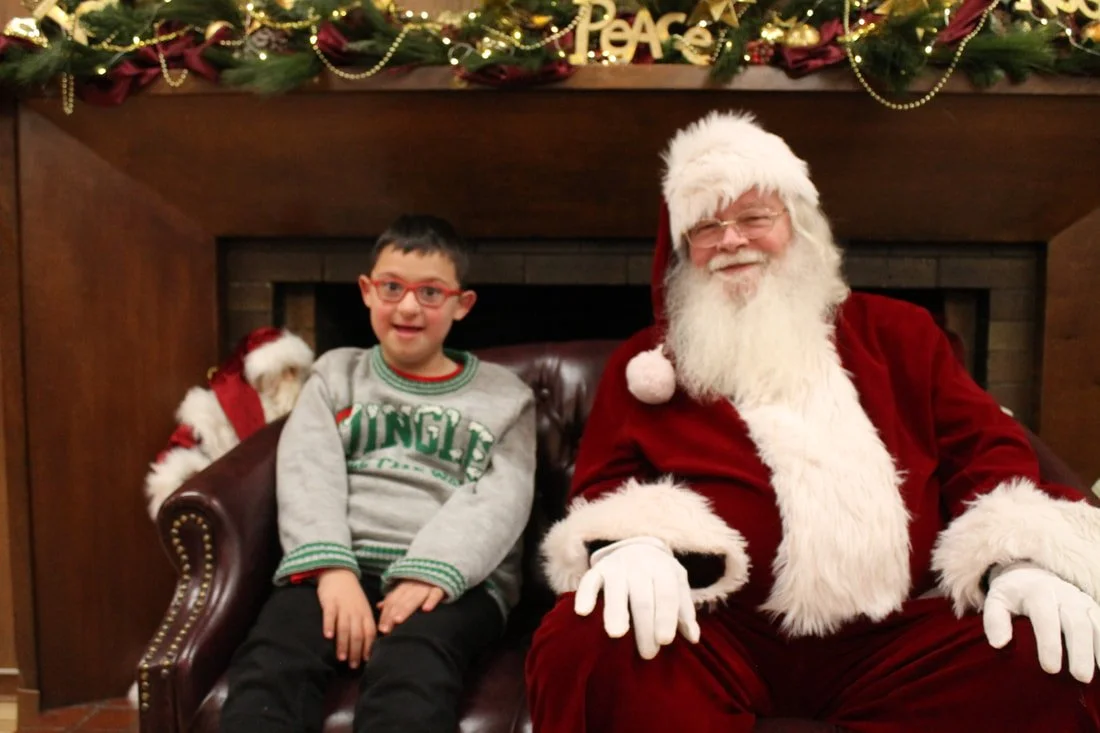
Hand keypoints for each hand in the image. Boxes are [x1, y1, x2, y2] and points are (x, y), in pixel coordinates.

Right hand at [317, 568, 375, 668]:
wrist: (339, 573)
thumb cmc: (351, 595)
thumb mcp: (362, 608)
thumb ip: (364, 623)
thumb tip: (367, 645)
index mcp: (365, 613)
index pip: (369, 632)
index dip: (367, 647)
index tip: (364, 661)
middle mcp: (355, 611)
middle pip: (357, 634)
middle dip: (355, 651)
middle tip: (352, 666)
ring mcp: (343, 607)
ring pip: (344, 627)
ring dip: (343, 644)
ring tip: (341, 658)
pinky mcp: (330, 602)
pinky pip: (330, 615)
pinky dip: (329, 626)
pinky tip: (327, 637)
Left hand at [378, 580, 445, 633]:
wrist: (443, 563)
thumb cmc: (422, 581)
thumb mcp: (407, 586)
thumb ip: (394, 597)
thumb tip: (379, 606)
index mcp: (404, 586)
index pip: (392, 601)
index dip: (385, 615)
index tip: (381, 629)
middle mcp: (413, 585)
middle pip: (400, 601)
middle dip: (391, 615)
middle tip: (385, 630)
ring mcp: (427, 585)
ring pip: (414, 598)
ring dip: (406, 609)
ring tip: (398, 620)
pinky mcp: (441, 586)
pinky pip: (436, 593)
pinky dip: (431, 600)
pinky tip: (426, 609)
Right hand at [574, 536, 699, 659]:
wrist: (637, 547)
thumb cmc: (660, 576)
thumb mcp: (677, 585)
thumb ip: (684, 611)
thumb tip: (693, 638)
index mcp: (663, 569)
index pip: (666, 594)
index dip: (665, 617)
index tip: (664, 641)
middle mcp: (639, 565)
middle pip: (642, 598)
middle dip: (644, 627)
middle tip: (647, 653)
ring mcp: (616, 566)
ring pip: (616, 590)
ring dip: (615, 612)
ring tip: (616, 634)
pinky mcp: (597, 569)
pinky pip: (589, 581)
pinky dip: (585, 595)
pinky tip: (582, 612)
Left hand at [984, 562, 1099, 682]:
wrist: (1030, 573)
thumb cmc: (1012, 594)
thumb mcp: (996, 601)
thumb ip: (994, 620)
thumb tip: (999, 644)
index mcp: (1038, 593)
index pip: (1046, 620)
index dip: (1049, 644)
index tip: (1050, 669)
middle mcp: (1064, 595)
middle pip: (1076, 623)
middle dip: (1080, 651)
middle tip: (1080, 677)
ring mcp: (1081, 600)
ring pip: (1096, 623)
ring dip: (1099, 648)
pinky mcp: (1092, 607)